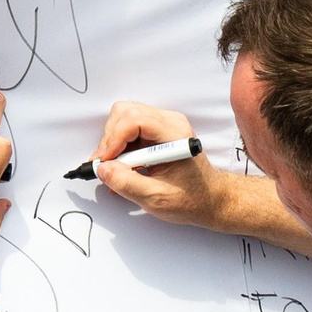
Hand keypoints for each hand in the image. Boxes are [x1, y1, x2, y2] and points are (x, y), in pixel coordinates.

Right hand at [92, 101, 229, 228]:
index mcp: (174, 135)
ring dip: (113, 142)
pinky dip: (119, 146)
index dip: (113, 139)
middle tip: (104, 165)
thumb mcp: (156, 198)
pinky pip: (129, 128)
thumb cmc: (190, 199)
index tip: (104, 162)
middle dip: (109, 139)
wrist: (208, 199)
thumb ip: (127, 183)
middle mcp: (169, 122)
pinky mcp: (156, 131)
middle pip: (126, 112)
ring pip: (124, 117)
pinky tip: (122, 167)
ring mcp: (163, 124)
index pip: (135, 120)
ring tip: (114, 168)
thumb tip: (102, 169)